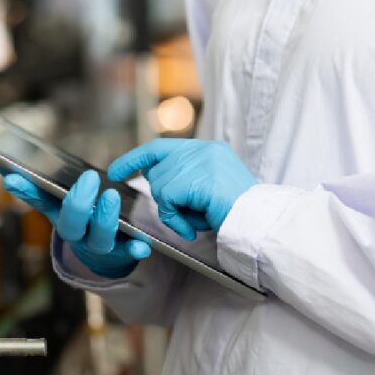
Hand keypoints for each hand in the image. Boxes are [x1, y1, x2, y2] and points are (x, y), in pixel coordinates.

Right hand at [0, 167, 150, 277]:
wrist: (99, 251)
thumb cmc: (78, 217)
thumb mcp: (56, 199)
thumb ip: (33, 183)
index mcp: (58, 214)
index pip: (38, 200)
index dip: (25, 190)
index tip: (12, 177)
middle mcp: (75, 232)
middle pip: (70, 223)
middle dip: (78, 202)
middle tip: (88, 178)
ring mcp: (97, 243)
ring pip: (99, 237)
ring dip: (105, 219)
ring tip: (112, 197)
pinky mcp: (121, 250)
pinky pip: (128, 252)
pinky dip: (134, 249)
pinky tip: (141, 245)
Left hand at [108, 139, 255, 240]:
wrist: (259, 223)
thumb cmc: (236, 215)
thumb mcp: (209, 190)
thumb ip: (185, 180)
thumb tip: (154, 180)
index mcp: (208, 149)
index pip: (160, 147)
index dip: (134, 159)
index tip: (115, 170)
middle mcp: (203, 150)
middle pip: (158, 172)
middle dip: (165, 199)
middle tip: (190, 214)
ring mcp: (201, 162)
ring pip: (160, 187)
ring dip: (174, 211)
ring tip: (198, 219)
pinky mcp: (196, 178)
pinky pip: (166, 200)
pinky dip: (175, 219)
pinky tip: (192, 226)